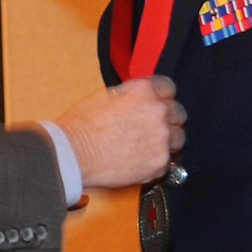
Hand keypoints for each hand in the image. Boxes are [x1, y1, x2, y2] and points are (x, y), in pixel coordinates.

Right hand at [54, 76, 184, 190]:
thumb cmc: (80, 126)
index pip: (168, 88)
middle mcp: (158, 112)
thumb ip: (130, 96)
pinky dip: (155, 162)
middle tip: (151, 128)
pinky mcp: (159, 163)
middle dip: (167, 119)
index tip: (156, 104)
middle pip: (178, 113)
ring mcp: (161, 138)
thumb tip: (138, 100)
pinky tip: (139, 161)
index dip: (161, 97)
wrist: (73, 155)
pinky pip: (167, 162)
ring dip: (166, 141)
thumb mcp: (105, 96)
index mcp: (144, 91)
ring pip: (178, 139)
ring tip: (147, 147)